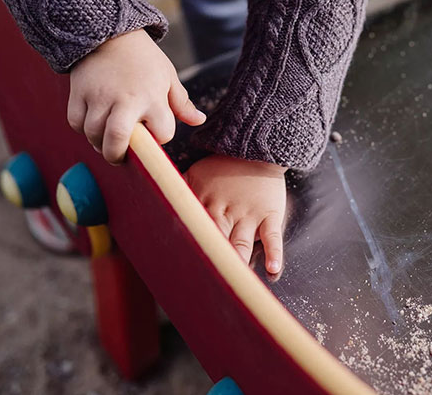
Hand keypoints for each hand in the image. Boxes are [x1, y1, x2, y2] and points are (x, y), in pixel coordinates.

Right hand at [68, 29, 205, 163]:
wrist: (109, 30)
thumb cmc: (143, 58)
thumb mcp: (167, 76)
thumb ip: (182, 103)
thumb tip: (199, 121)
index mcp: (152, 97)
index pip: (162, 134)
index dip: (160, 136)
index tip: (155, 131)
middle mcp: (125, 100)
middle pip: (117, 140)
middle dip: (118, 156)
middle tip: (120, 156)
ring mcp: (99, 97)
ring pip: (94, 134)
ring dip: (100, 144)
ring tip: (107, 140)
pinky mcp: (79, 93)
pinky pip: (76, 123)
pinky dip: (83, 129)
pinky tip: (93, 124)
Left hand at [184, 155, 286, 273]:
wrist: (256, 150)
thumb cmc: (223, 168)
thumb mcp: (195, 175)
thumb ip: (179, 193)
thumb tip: (157, 207)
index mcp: (205, 202)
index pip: (193, 229)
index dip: (188, 249)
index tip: (181, 267)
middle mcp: (226, 211)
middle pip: (216, 240)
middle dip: (211, 260)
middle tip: (206, 281)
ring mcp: (249, 214)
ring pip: (241, 242)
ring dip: (238, 260)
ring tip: (235, 278)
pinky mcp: (269, 215)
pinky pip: (272, 236)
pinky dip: (274, 252)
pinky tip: (272, 268)